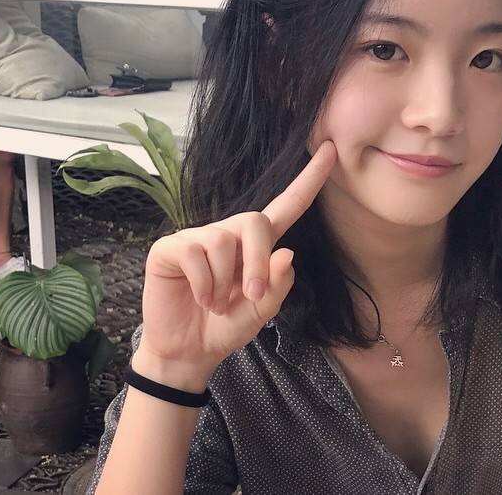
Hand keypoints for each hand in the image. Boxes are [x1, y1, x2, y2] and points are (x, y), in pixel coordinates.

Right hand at [133, 141, 336, 389]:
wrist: (188, 352)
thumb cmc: (226, 328)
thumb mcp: (262, 312)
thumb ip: (278, 285)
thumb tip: (286, 252)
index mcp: (257, 246)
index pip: (288, 205)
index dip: (309, 180)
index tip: (332, 150)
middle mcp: (229, 234)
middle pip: (254, 221)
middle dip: (257, 262)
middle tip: (250, 296)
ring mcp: (198, 238)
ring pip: (222, 240)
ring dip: (224, 281)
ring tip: (215, 303)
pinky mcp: (170, 248)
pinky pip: (194, 253)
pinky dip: (203, 284)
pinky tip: (198, 297)